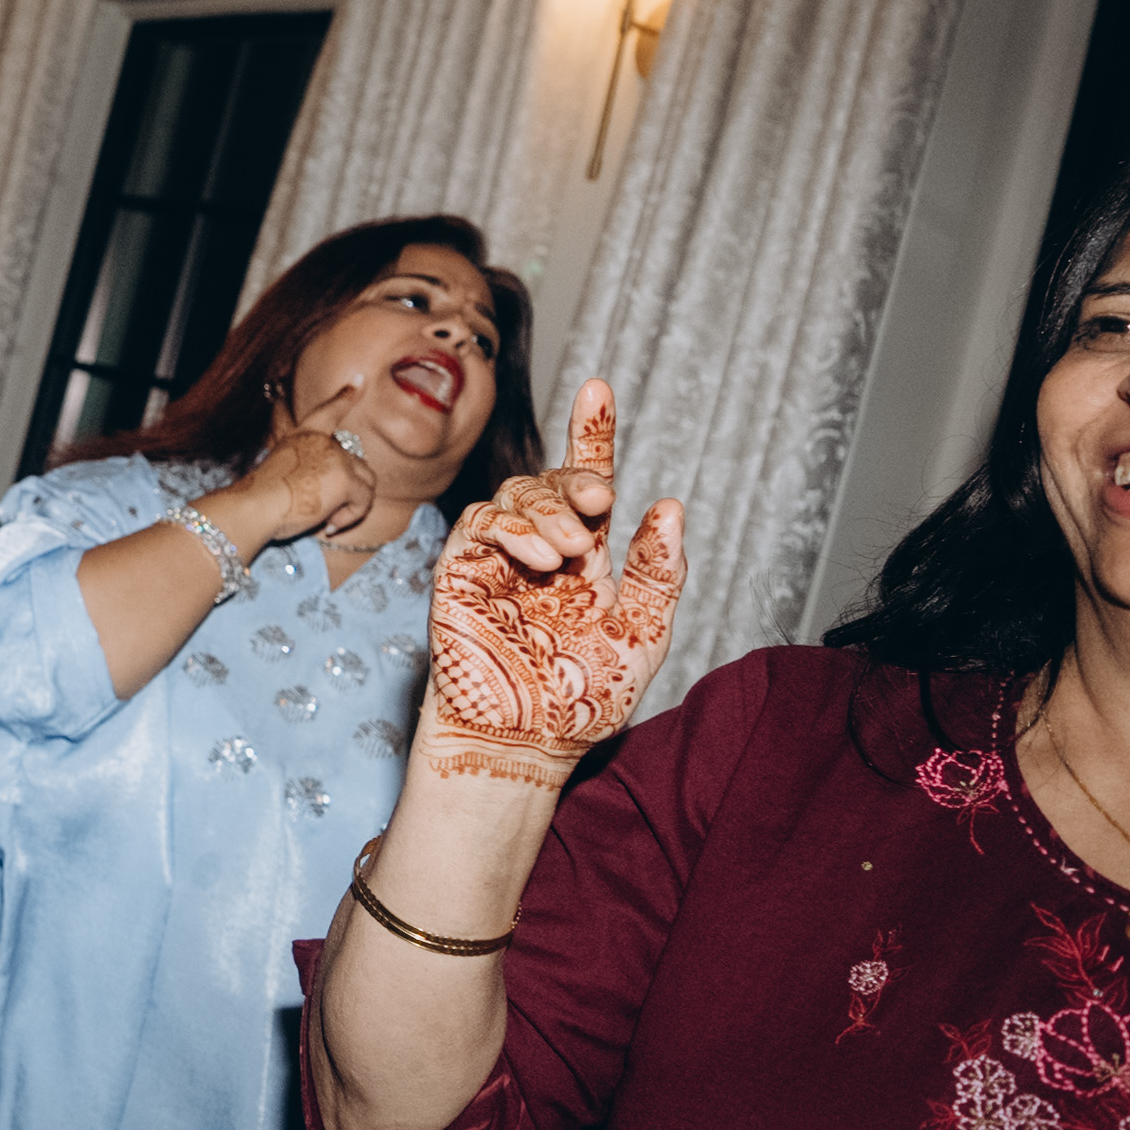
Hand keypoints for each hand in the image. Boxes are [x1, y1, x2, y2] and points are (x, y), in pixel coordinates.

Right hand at [231, 375, 377, 540]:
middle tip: (326, 514)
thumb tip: (337, 489)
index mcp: (304, 435)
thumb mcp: (284, 472)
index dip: (345, 395)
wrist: (256, 506)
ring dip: (351, 506)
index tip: (359, 378)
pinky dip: (351, 517)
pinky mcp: (346, 478)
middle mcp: (324, 441)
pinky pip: (364, 502)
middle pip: (358, 464)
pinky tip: (329, 525)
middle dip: (351, 490)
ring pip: (366, 483)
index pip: (329, 410)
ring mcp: (337, 457)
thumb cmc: (261, 499)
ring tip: (327, 520)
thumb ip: (309, 470)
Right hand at [424, 379, 685, 785]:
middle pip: (549, 481)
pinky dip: (511, 528)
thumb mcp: (643, 632)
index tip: (599, 388)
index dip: (591, 433)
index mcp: (586, 560)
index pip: (587, 483)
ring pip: (514, 494)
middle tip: (597, 503)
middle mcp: (541, 550)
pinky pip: (480, 524)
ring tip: (570, 553)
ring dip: (546, 509)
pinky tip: (539, 558)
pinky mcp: (459, 571)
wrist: (529, 741)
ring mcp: (497, 559)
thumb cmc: (583, 701)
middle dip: (574, 477)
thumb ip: (659, 571)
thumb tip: (671, 504)